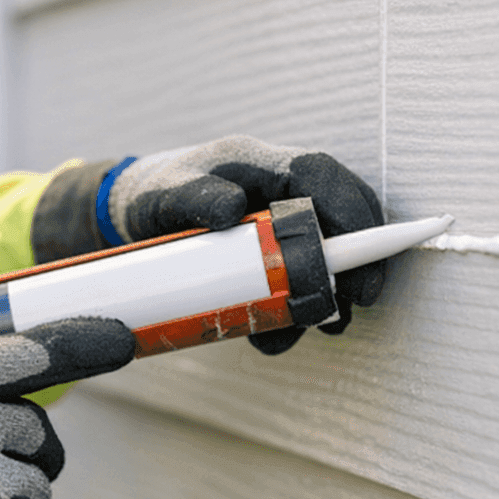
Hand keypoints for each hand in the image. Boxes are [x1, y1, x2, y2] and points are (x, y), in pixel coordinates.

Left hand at [106, 136, 384, 351]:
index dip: (350, 209)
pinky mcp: (273, 256)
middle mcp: (279, 192)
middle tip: (358, 300)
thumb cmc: (156, 194)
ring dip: (328, 294)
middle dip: (356, 260)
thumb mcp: (166, 194)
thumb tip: (231, 210)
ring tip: (316, 326)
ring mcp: (280, 225)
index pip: (320, 175)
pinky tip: (275, 334)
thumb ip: (194, 197)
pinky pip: (298, 282)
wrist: (136, 215)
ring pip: (326, 256)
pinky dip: (295, 311)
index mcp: (260, 165)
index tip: (363, 252)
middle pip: (340, 218)